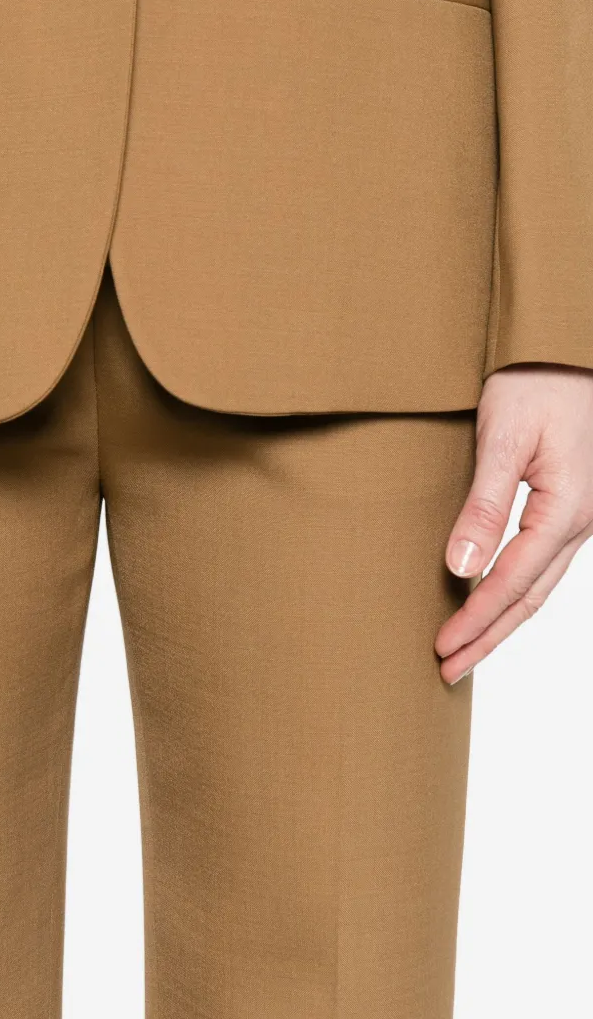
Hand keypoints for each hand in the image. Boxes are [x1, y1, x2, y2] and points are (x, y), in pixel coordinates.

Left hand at [435, 364, 592, 683]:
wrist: (565, 347)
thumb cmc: (536, 381)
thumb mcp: (503, 437)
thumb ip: (483, 504)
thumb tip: (460, 567)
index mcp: (566, 508)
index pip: (512, 582)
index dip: (475, 619)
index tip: (440, 648)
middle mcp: (580, 520)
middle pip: (530, 598)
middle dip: (488, 638)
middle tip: (447, 671)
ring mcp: (580, 515)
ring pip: (540, 585)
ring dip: (501, 622)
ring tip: (464, 653)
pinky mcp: (570, 506)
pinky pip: (542, 563)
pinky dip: (514, 593)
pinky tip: (490, 604)